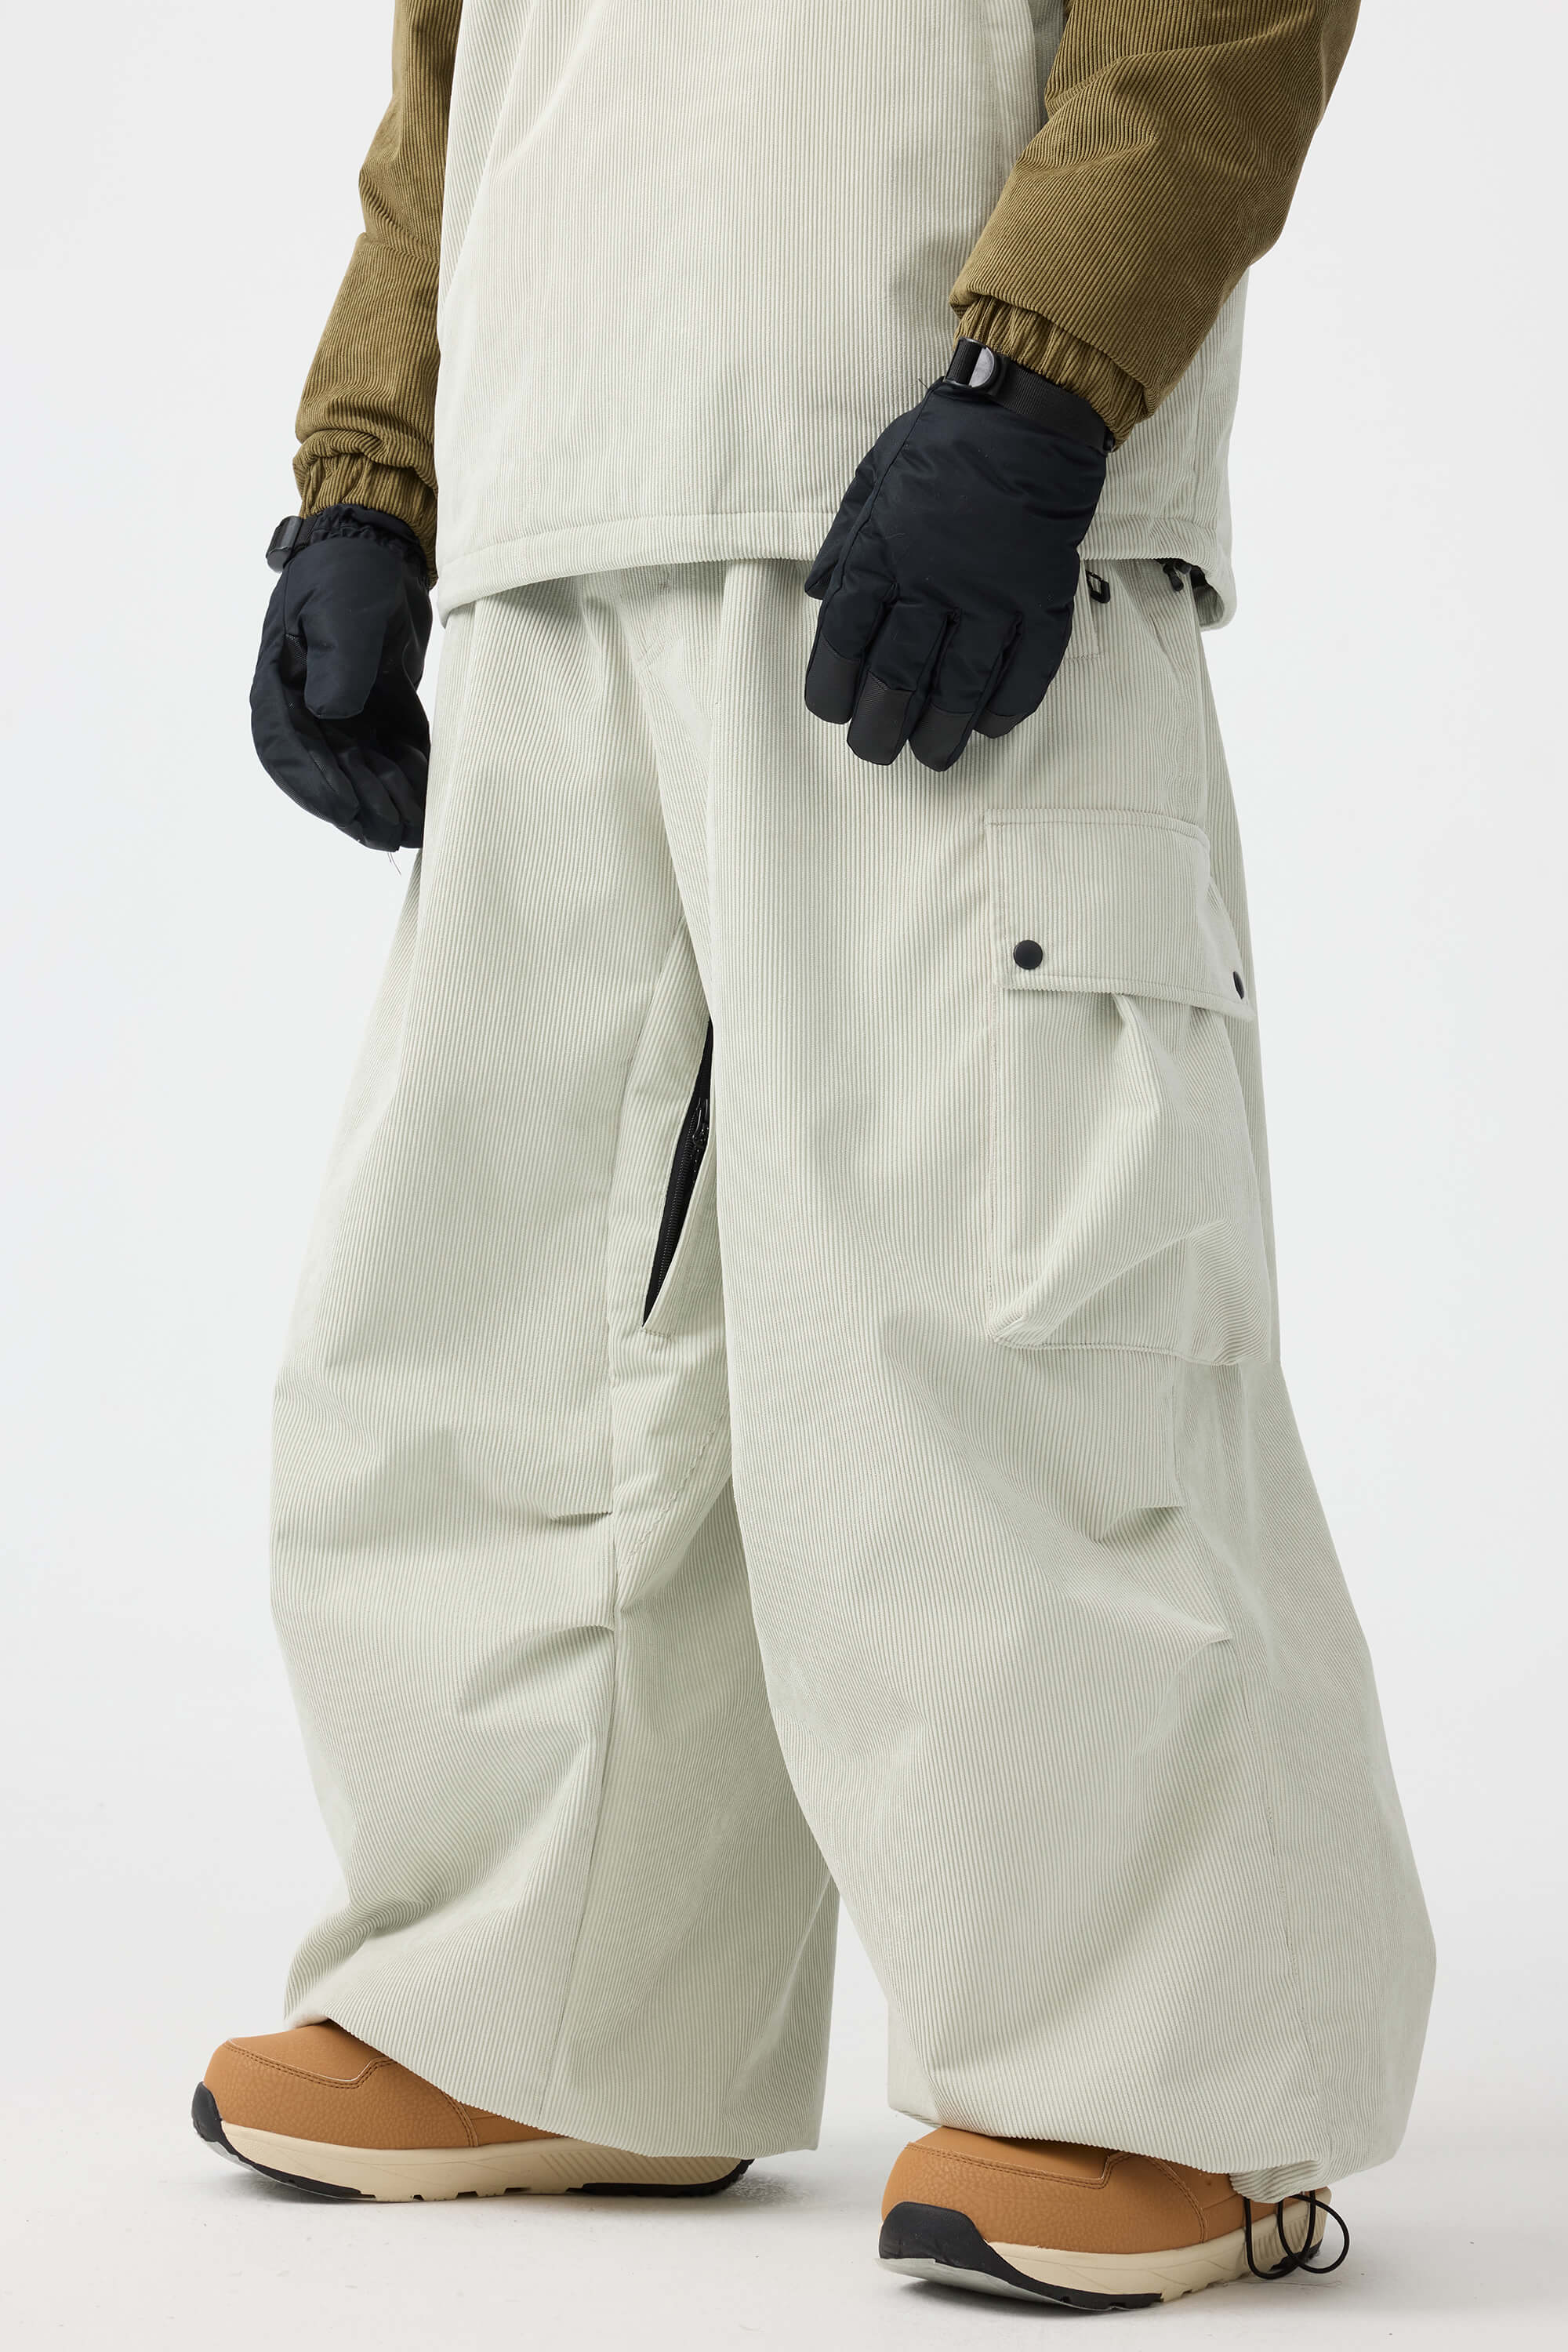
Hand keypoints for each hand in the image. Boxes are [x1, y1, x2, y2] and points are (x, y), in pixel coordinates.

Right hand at [250, 504, 432, 849]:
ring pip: (364, 771)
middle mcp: (307, 708)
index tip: (347, 808)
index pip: (287, 748)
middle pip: (328, 771)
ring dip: (389, 801)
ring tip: (419, 828)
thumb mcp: (341, 611)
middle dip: (360, 806)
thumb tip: (328, 712)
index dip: (315, 783)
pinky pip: (394, 756)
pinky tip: (434, 799)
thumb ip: (337, 661)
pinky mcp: (380, 713)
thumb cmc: (348, 575)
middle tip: (392, 834)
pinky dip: (412, 779)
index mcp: (280, 685)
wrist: (381, 552)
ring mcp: (345, 714)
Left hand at [803, 346, 1108, 770]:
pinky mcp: (1040, 599)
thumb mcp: (870, 482)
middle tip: (876, 749)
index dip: (833, 689)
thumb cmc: (942, 445)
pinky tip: (989, 726)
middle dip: (880, 726)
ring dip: (941, 731)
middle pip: (897, 677)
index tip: (833, 712)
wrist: (1027, 414)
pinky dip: (1007, 706)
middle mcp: (932, 584)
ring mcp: (990, 596)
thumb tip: (822, 599)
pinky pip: (1026, 668)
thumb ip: (845, 545)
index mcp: (881, 555)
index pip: (845, 642)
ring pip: (960, 686)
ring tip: (930, 755)